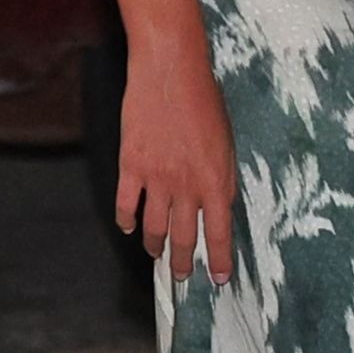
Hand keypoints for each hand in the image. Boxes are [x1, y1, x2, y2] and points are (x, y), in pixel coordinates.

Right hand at [115, 38, 238, 280]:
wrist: (170, 74)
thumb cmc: (205, 103)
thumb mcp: (227, 143)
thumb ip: (222, 177)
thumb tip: (220, 205)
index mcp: (216, 180)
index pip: (220, 232)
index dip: (220, 259)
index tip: (220, 278)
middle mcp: (187, 186)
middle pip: (185, 236)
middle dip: (185, 262)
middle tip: (183, 278)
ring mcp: (156, 178)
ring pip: (154, 226)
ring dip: (155, 245)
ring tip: (157, 255)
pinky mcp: (130, 166)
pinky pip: (126, 204)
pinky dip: (126, 220)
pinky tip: (128, 228)